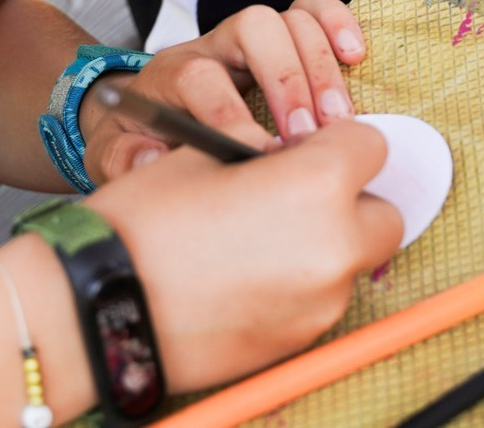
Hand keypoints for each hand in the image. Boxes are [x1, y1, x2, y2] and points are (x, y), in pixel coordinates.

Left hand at [85, 0, 367, 178]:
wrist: (141, 110)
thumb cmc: (136, 135)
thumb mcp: (112, 154)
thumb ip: (122, 159)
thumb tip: (152, 158)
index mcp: (172, 73)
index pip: (201, 76)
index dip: (229, 113)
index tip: (255, 154)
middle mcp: (214, 45)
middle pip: (254, 27)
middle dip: (287, 80)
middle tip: (307, 137)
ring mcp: (250, 39)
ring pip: (290, 18)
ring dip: (320, 68)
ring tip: (338, 122)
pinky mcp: (282, 40)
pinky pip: (313, 11)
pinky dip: (338, 25)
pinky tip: (355, 58)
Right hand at [89, 119, 400, 391]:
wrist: (100, 305)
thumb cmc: (144, 223)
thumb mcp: (204, 155)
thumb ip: (265, 153)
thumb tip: (289, 156)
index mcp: (317, 183)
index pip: (371, 144)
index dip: (339, 141)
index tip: (314, 148)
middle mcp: (335, 244)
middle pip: (383, 213)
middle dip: (351, 200)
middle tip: (300, 194)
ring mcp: (322, 302)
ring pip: (354, 260)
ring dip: (326, 243)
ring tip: (262, 238)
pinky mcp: (300, 342)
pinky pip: (322, 299)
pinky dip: (300, 284)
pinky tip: (247, 276)